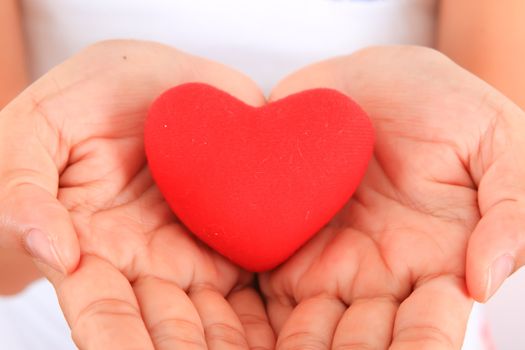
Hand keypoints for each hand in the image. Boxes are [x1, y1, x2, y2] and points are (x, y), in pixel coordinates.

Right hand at [0, 40, 274, 349]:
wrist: (154, 76)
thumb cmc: (83, 99)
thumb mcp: (37, 131)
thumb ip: (25, 191)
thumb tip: (54, 253)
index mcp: (90, 250)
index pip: (106, 316)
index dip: (123, 346)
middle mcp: (143, 263)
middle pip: (171, 330)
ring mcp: (192, 251)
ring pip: (219, 318)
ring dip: (238, 344)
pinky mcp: (233, 233)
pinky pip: (256, 275)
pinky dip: (271, 312)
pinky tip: (292, 331)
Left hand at [260, 46, 524, 348]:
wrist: (370, 78)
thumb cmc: (444, 105)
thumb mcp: (497, 143)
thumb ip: (509, 210)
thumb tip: (485, 283)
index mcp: (438, 263)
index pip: (424, 330)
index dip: (408, 349)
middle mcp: (381, 273)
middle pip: (360, 340)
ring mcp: (329, 259)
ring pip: (309, 326)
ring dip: (292, 345)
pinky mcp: (286, 237)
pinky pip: (267, 284)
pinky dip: (254, 312)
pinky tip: (237, 327)